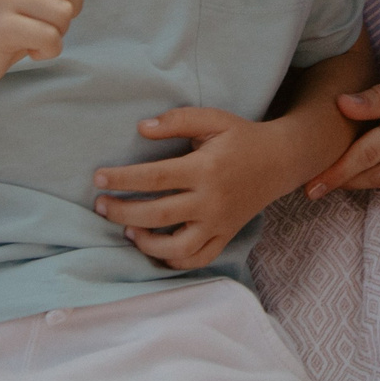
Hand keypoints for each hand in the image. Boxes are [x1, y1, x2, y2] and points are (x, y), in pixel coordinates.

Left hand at [90, 107, 306, 270]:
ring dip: (146, 243)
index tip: (98, 179)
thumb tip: (141, 128)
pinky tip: (156, 249)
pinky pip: (198, 259)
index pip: (154, 178)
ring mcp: (219, 223)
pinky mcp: (226, 235)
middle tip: (100, 206)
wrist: (282, 160)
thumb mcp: (214, 119)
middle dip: (122, 213)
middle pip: (158, 215)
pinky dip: (174, 261)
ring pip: (177, 248)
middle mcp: (211, 200)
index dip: (122, 179)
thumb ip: (177, 120)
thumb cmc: (242, 137)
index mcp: (205, 169)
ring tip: (127, 231)